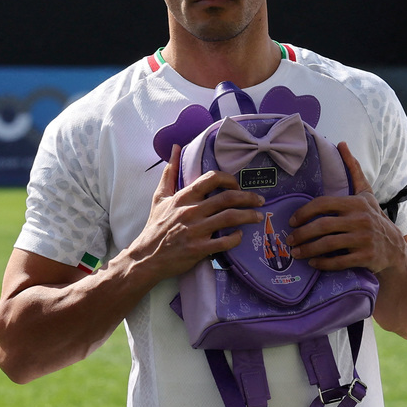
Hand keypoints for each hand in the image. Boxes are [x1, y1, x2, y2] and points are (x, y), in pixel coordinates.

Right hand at [122, 144, 264, 283]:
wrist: (146, 257)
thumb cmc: (155, 226)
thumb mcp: (160, 197)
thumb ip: (170, 172)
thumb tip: (176, 148)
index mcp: (184, 197)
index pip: (211, 178)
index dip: (229, 179)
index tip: (237, 186)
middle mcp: (191, 211)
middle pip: (228, 198)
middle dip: (249, 198)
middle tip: (259, 200)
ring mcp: (196, 231)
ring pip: (230, 218)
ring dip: (249, 216)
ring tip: (257, 216)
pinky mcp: (199, 249)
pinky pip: (225, 242)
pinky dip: (236, 238)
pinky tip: (239, 235)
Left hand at [286, 143, 406, 272]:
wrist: (396, 249)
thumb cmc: (375, 218)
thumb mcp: (366, 194)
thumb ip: (354, 170)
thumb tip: (342, 143)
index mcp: (356, 202)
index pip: (323, 204)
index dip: (304, 213)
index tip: (292, 221)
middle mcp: (360, 219)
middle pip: (322, 226)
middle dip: (301, 234)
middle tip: (289, 240)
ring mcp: (364, 239)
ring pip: (328, 245)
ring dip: (308, 250)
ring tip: (296, 253)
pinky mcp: (366, 257)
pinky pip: (339, 262)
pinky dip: (323, 263)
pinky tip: (314, 264)